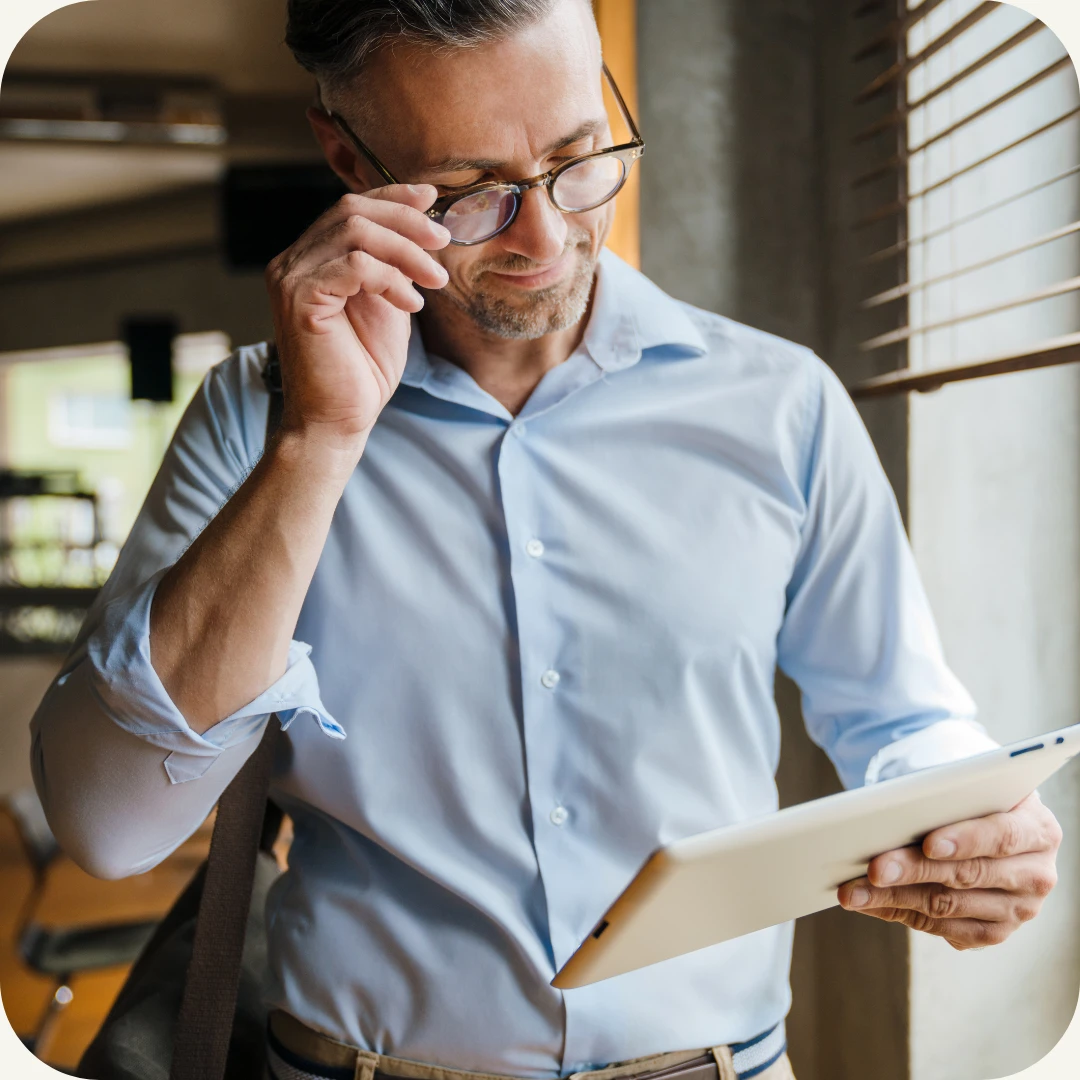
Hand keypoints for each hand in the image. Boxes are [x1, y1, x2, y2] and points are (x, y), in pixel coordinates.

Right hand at [265, 185, 450, 450]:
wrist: (338, 421)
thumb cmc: (362, 371)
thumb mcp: (387, 305)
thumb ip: (393, 266)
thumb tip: (421, 226)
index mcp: (311, 259)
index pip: (350, 208)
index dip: (393, 197)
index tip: (431, 198)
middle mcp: (292, 261)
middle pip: (352, 210)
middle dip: (406, 220)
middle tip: (443, 241)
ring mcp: (290, 277)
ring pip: (356, 232)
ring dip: (407, 252)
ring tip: (434, 282)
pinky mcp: (300, 299)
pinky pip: (355, 265)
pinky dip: (391, 278)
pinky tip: (411, 304)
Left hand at [837, 792, 1061, 949]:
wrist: (989, 824)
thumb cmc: (973, 800)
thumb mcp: (971, 790)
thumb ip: (946, 799)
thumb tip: (888, 812)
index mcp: (1038, 830)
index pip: (1002, 836)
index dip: (965, 840)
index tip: (928, 843)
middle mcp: (1036, 875)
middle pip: (967, 875)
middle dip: (914, 871)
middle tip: (873, 869)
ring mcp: (1018, 910)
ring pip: (948, 907)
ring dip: (893, 898)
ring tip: (853, 890)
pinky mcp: (992, 932)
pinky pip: (940, 928)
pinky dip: (898, 913)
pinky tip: (868, 902)